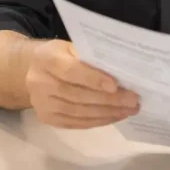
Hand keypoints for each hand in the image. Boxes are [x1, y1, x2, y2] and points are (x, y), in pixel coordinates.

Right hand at [24, 39, 140, 128]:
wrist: (36, 69)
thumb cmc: (63, 55)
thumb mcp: (73, 47)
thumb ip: (92, 57)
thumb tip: (123, 71)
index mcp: (46, 58)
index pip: (71, 70)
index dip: (93, 79)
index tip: (115, 85)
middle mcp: (38, 82)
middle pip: (77, 95)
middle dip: (108, 100)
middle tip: (133, 100)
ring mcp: (41, 103)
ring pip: (78, 112)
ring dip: (107, 113)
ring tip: (128, 110)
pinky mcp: (46, 118)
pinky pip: (75, 123)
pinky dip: (98, 121)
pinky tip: (114, 116)